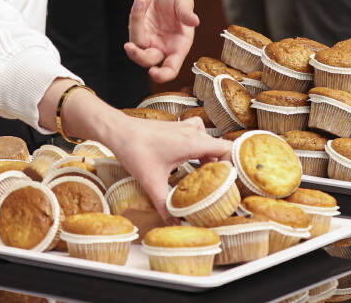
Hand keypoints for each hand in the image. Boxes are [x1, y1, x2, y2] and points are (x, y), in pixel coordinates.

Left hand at [105, 115, 232, 219]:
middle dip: (220, 163)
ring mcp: (181, 128)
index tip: (231, 179)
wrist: (117, 130)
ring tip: (203, 172)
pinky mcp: (172, 128)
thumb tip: (175, 222)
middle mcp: (190, 132)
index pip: (226, 148)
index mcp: (192, 142)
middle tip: (217, 182)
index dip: (233, 162)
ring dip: (207, 154)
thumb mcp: (151, 181)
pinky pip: (193, 135)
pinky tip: (185, 161)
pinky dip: (195, 146)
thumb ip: (165, 204)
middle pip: (217, 146)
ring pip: (205, 139)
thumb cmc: (135, 149)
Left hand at [125, 0, 197, 83]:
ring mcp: (148, 39)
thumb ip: (186, 12)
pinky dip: (136, 11)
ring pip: (136, 42)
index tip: (153, 73)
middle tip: (129, 46)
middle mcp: (162, 47)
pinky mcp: (138, 29)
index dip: (163, 75)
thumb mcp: (184, 1)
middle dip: (138, 55)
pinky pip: (133, 25)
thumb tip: (194, 21)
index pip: (170, 68)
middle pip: (147, 60)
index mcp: (179, 47)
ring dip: (136, 21)